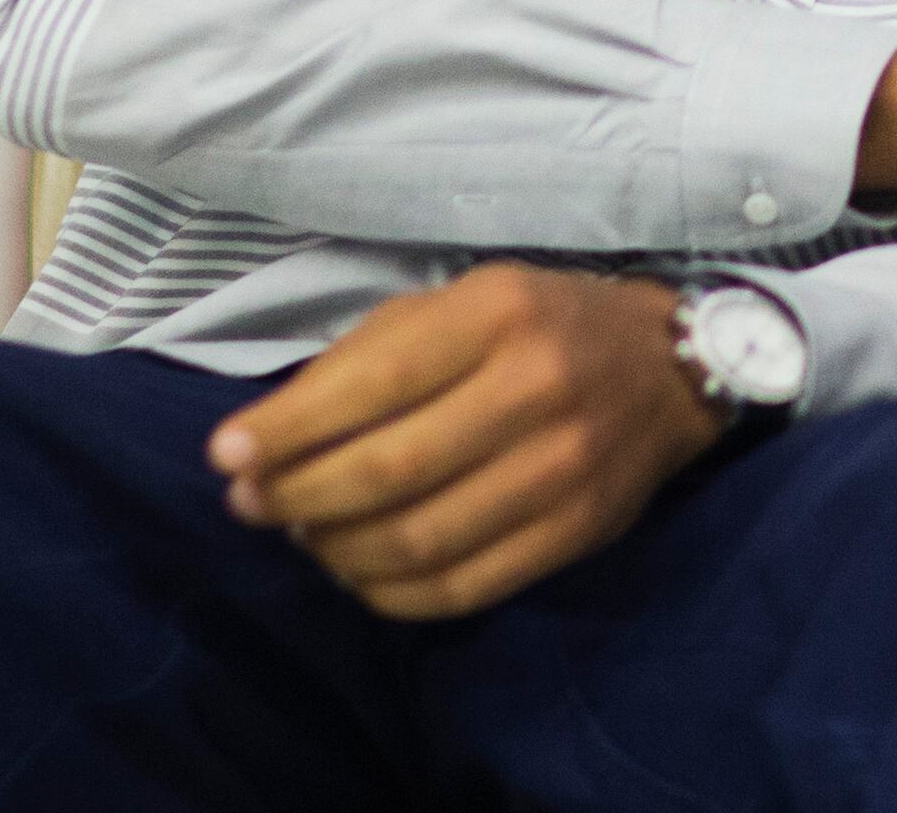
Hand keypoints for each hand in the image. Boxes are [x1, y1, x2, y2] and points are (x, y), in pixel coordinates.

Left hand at [208, 262, 719, 620]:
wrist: (671, 368)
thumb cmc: (540, 324)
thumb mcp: (459, 303)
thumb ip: (366, 359)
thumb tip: (263, 443)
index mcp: (498, 315)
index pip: (370, 384)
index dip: (285, 430)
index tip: (225, 455)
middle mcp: (536, 390)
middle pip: (386, 473)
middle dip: (296, 497)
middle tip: (252, 502)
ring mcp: (563, 469)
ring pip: (416, 541)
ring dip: (335, 550)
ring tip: (307, 532)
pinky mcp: (576, 532)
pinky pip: (460, 589)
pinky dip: (388, 594)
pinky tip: (360, 571)